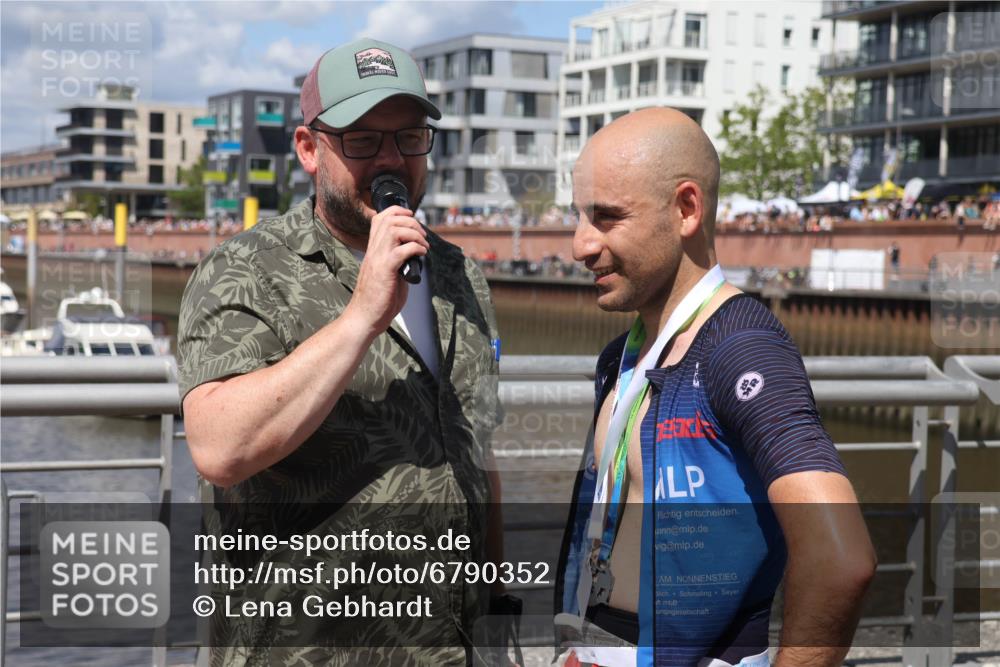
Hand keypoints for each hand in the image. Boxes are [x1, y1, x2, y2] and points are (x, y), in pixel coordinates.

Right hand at [345, 205, 427, 335]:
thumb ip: (397, 262)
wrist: (364, 318)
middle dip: (410, 221)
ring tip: (423, 245)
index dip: (397, 211)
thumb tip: (414, 257)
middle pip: (389, 219)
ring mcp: (378, 260)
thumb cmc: (377, 300)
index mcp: (373, 250)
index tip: (411, 217)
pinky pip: (402, 251)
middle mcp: (373, 251)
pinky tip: (422, 254)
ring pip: (394, 230)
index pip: (380, 219)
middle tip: (422, 234)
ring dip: (414, 233)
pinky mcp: (385, 271)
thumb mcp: (388, 274)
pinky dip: (416, 248)